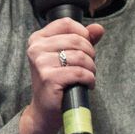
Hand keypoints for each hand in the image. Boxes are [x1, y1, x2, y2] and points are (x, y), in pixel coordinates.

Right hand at [20, 17, 103, 133]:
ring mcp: (40, 63)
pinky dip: (89, 79)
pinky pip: (80, 72)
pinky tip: (86, 84)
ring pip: (80, 56)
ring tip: (87, 76)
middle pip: (76, 40)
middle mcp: (35, 49)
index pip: (66, 23)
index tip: (85, 47)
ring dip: (91, 68)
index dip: (83, 33)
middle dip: (90, 54)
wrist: (45, 110)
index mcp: (37, 39)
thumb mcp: (68, 56)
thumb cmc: (57, 81)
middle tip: (88, 66)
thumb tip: (99, 28)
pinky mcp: (48, 78)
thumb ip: (83, 40)